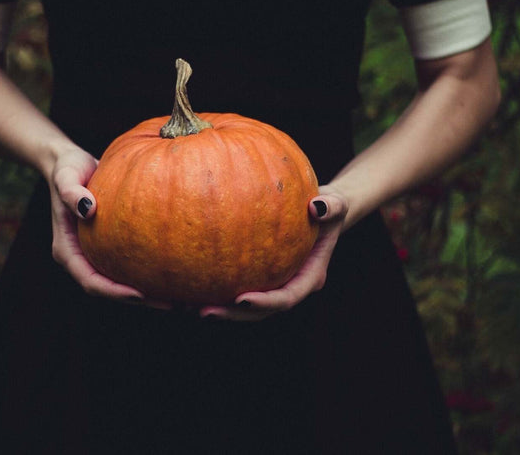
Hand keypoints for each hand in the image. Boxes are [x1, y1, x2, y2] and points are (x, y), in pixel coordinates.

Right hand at [49, 147, 166, 307]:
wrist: (71, 163)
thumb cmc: (67, 168)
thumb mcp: (65, 176)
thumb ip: (71, 192)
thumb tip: (88, 209)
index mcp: (67, 251)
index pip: (90, 281)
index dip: (113, 292)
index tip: (139, 294)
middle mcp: (82, 258)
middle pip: (109, 289)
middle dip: (139, 300)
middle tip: (172, 303)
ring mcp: (96, 254)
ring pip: (122, 281)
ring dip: (149, 292)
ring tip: (181, 296)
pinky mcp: (111, 246)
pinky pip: (131, 264)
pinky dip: (150, 271)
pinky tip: (177, 270)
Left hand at [198, 186, 348, 321]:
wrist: (319, 212)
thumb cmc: (326, 206)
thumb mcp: (335, 203)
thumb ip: (331, 207)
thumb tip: (317, 206)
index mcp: (308, 278)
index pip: (286, 298)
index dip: (264, 303)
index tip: (241, 299)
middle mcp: (288, 286)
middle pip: (259, 312)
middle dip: (232, 315)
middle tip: (204, 312)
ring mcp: (270, 284)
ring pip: (242, 306)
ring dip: (217, 308)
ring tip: (185, 306)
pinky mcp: (255, 276)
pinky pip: (232, 285)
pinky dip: (210, 288)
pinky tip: (184, 284)